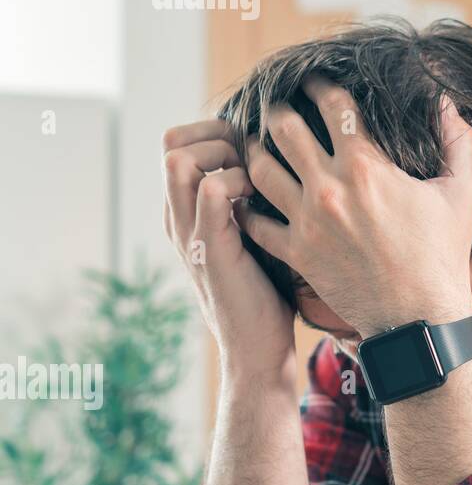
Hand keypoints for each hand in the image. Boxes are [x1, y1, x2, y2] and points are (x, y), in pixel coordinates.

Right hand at [161, 119, 296, 386]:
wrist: (258, 351)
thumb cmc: (267, 294)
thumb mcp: (255, 237)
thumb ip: (253, 202)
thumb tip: (285, 162)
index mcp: (186, 214)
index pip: (178, 144)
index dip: (216, 133)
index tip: (254, 147)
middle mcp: (179, 219)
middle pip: (172, 144)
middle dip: (218, 136)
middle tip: (257, 158)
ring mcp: (190, 233)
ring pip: (179, 160)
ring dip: (223, 155)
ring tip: (257, 177)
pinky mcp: (210, 249)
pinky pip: (210, 190)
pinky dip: (238, 180)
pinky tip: (264, 200)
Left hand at [238, 78, 471, 335]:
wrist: (420, 318)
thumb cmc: (443, 254)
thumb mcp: (463, 192)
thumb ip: (460, 141)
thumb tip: (447, 103)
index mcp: (367, 167)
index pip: (332, 107)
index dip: (319, 85)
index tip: (312, 79)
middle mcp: (329, 188)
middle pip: (284, 129)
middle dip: (277, 110)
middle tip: (276, 105)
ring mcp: (307, 222)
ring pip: (259, 170)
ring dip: (255, 151)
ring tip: (256, 144)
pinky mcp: (295, 253)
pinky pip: (254, 222)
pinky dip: (246, 205)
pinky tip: (247, 196)